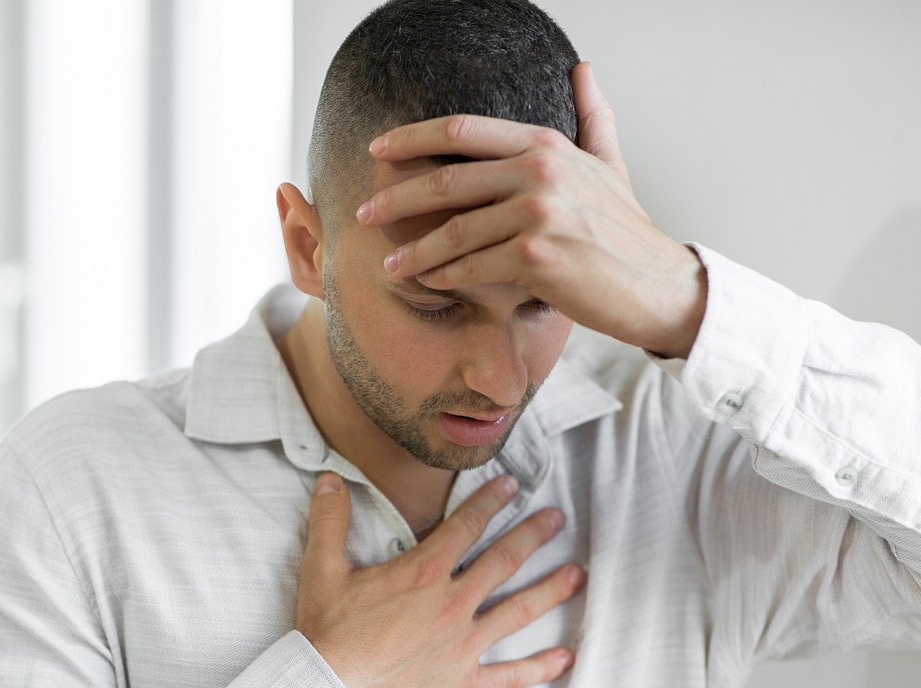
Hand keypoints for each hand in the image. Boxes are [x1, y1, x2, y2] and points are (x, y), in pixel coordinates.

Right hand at [296, 472, 584, 687]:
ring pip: (519, 611)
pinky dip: (539, 668)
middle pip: (504, 561)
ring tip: (578, 574)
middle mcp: (452, 603)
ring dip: (551, 590)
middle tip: (557, 517)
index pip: (466, 525)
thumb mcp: (322, 569)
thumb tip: (329, 479)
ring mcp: (464, 644)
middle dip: (534, 534)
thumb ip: (330, 519)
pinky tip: (564, 659)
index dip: (490, 500)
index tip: (512, 485)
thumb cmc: (327, 635)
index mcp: (422, 572)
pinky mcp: (465, 683)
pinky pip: (511, 675)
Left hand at [356, 62, 706, 358]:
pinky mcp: (537, 257)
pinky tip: (427, 283)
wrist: (658, 284)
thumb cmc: (626, 230)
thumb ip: (591, 117)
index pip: (463, 130)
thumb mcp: (609, 164)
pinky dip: (444, 277)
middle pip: (445, 181)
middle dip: (396, 198)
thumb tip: (583, 69)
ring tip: (390, 264)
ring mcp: (538, 213)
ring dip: (415, 251)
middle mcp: (540, 171)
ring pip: (454, 231)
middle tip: (364, 214)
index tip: (378, 148)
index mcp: (546, 145)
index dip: (412, 138)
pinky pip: (472, 267)